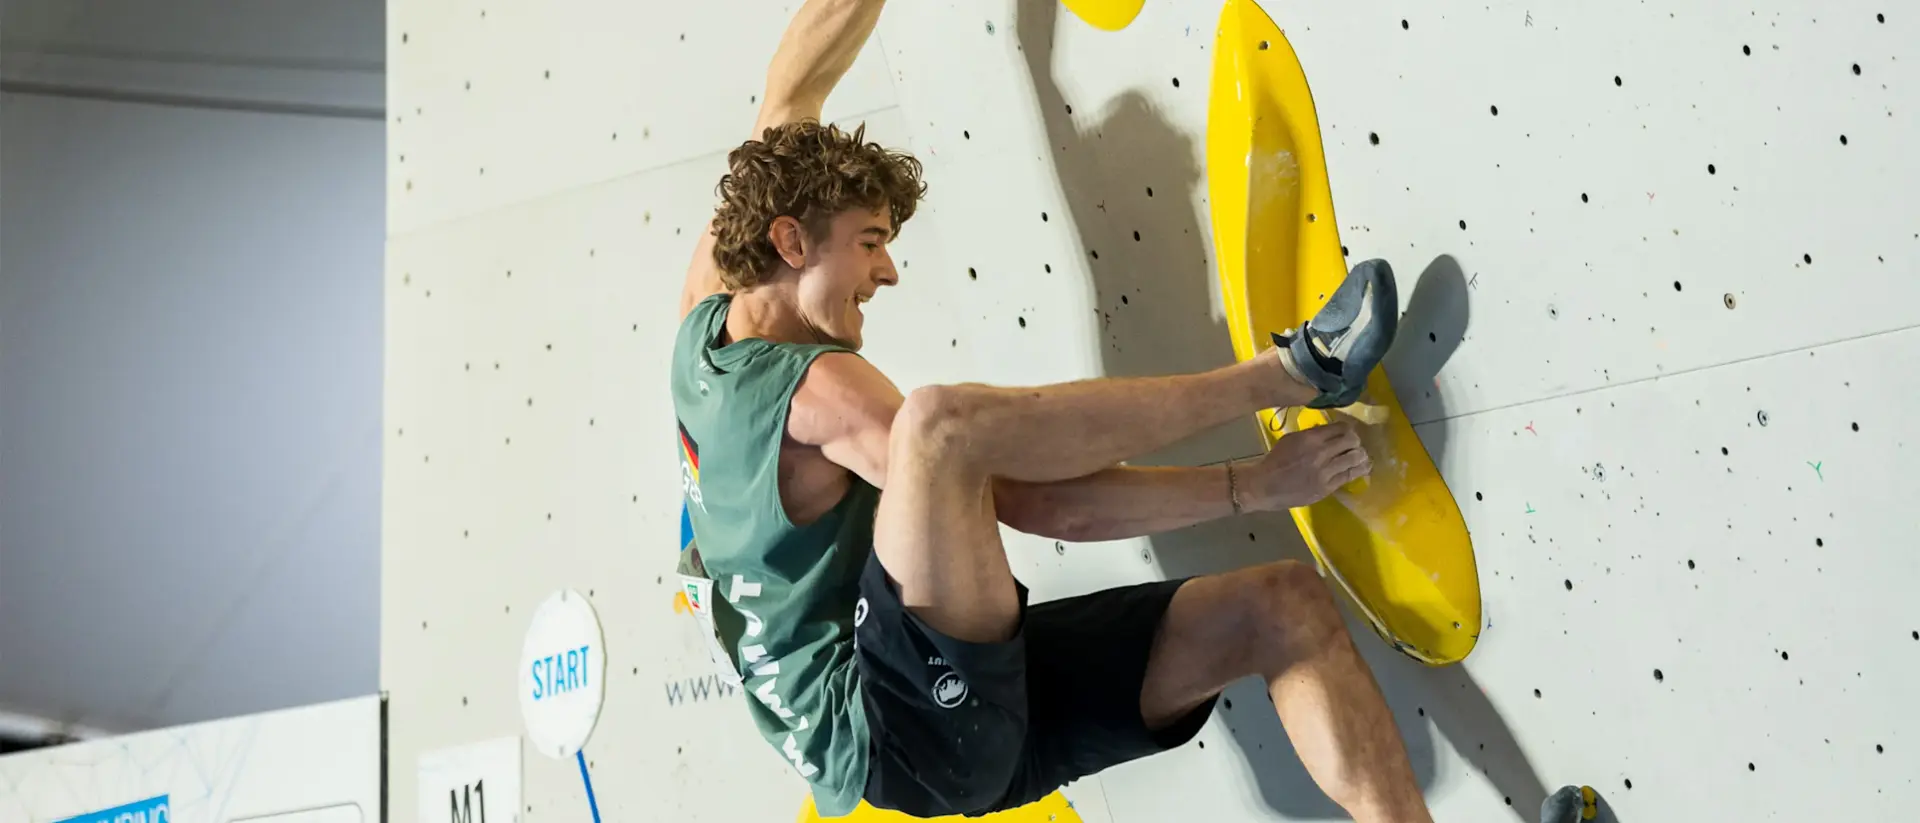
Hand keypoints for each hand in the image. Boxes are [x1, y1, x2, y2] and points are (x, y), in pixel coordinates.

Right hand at [1242, 420, 1371, 509]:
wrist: (1265, 486)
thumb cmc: (1276, 460)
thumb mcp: (1291, 439)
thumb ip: (1312, 434)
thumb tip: (1330, 431)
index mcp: (1310, 438)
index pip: (1341, 428)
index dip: (1348, 429)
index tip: (1348, 431)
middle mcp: (1320, 453)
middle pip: (1352, 441)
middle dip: (1355, 441)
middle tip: (1354, 444)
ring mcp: (1325, 471)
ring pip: (1355, 458)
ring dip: (1360, 455)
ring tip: (1360, 456)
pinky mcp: (1327, 487)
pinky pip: (1350, 476)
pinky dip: (1359, 469)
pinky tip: (1362, 467)